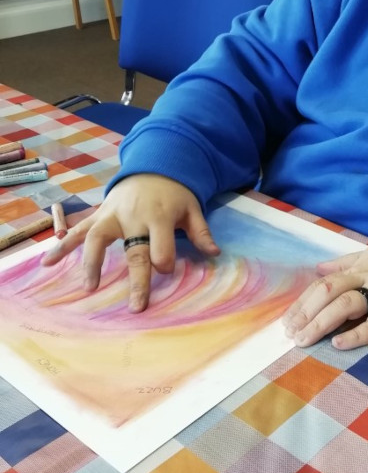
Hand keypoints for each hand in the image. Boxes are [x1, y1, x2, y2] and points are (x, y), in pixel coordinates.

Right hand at [41, 174, 219, 311]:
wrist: (152, 165)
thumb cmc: (174, 193)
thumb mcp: (192, 208)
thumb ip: (200, 232)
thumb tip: (215, 253)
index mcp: (158, 216)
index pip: (161, 246)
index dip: (164, 260)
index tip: (166, 270)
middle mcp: (132, 217)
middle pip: (133, 251)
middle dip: (136, 279)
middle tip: (136, 307)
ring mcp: (112, 215)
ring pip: (97, 239)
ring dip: (91, 263)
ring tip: (88, 287)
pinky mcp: (98, 215)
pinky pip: (77, 230)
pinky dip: (62, 245)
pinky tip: (46, 263)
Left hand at [283, 226, 367, 349]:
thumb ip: (346, 262)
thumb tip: (318, 267)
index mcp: (360, 265)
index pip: (323, 282)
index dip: (303, 301)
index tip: (287, 319)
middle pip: (328, 292)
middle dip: (305, 314)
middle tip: (289, 334)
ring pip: (346, 305)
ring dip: (321, 323)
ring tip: (304, 340)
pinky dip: (358, 333)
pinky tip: (340, 343)